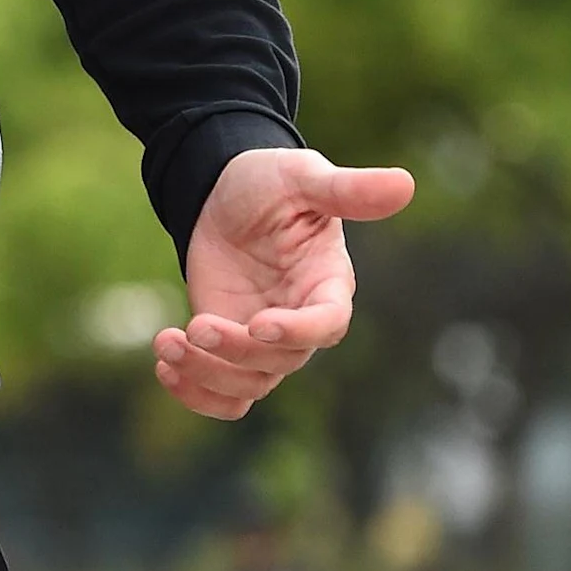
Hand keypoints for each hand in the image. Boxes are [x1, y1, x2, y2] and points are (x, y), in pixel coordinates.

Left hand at [156, 147, 414, 418]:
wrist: (224, 193)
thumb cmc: (271, 183)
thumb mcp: (304, 178)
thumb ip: (347, 190)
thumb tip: (405, 183)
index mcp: (328, 285)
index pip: (327, 324)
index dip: (298, 332)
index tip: (259, 324)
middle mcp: (301, 321)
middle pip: (280, 361)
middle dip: (235, 351)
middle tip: (194, 327)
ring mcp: (265, 339)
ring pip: (248, 384)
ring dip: (206, 375)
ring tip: (166, 343)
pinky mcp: (230, 345)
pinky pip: (223, 390)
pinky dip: (196, 393)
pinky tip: (164, 367)